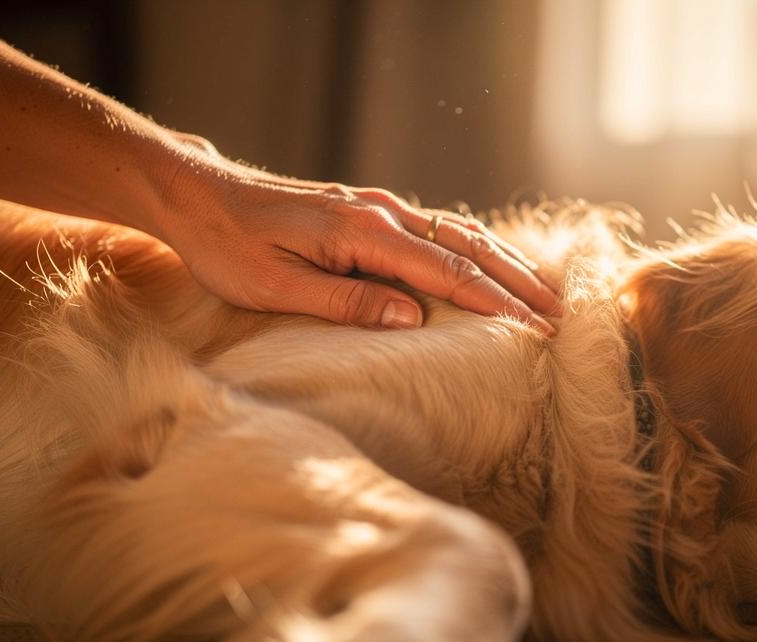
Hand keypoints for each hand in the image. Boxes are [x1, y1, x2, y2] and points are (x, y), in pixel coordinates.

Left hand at [154, 138, 557, 332]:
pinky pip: (435, 228)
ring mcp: (376, 207)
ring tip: (543, 291)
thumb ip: (345, 301)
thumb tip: (411, 317)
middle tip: (560, 315)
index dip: (496, 303)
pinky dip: (474, 248)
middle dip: (518, 282)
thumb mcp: (275, 286)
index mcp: (362, 231)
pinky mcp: (367, 212)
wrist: (197, 196)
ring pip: (457, 232)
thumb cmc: (227, 246)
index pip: (447, 273)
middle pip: (467, 247)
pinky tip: (489, 264)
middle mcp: (379, 212)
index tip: (535, 330)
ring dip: (504, 262)